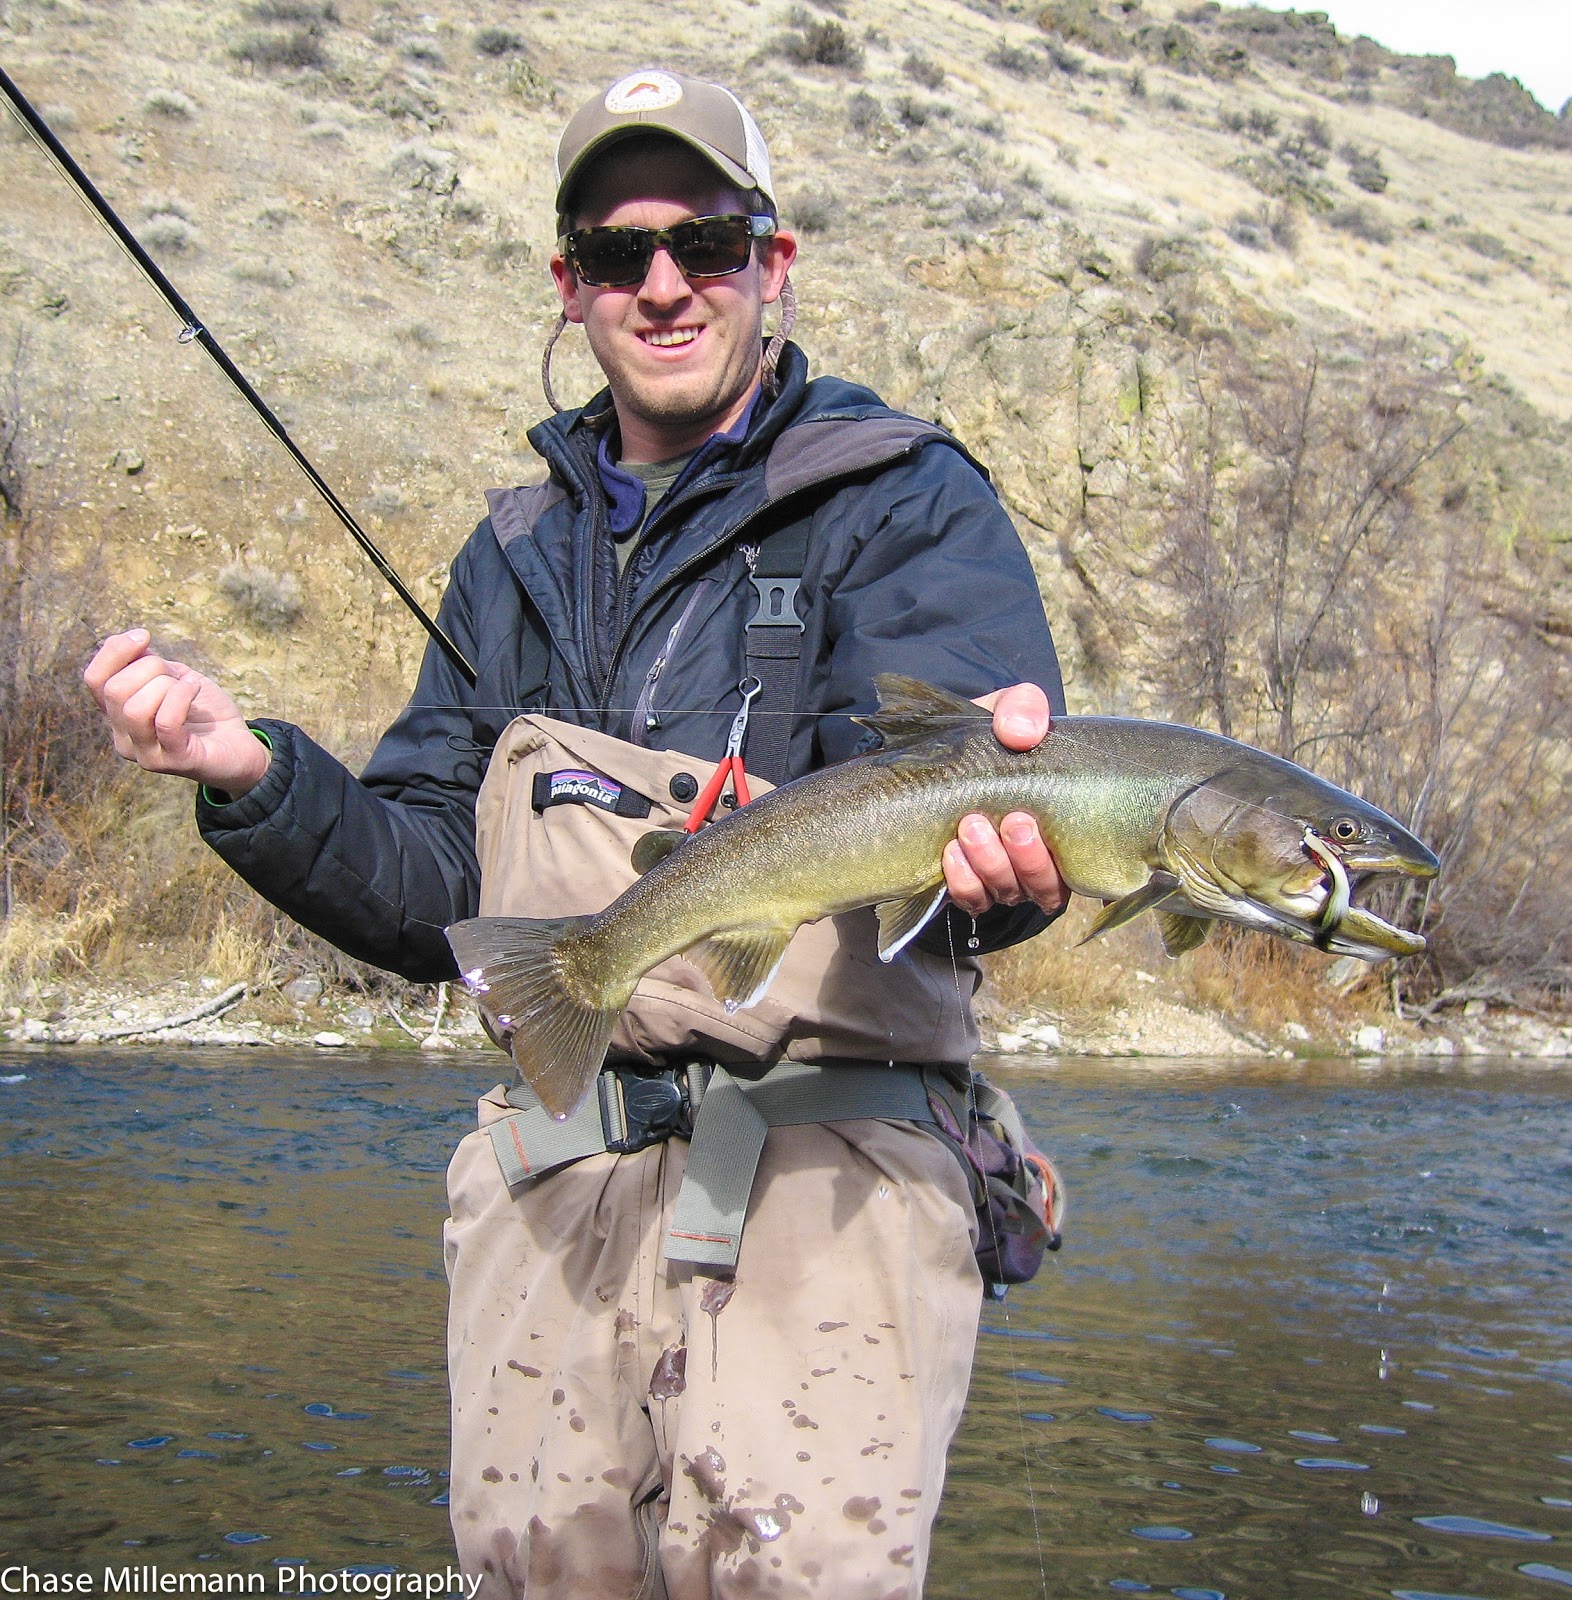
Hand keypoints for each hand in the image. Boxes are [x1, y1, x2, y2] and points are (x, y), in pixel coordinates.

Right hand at [83, 629, 271, 795]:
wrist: (240, 747)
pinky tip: (194, 689)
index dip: (114, 651)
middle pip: (114, 691)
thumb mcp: (173, 678)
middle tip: (176, 674)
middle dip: (149, 668)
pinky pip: (166, 722)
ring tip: (189, 686)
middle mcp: (124, 738)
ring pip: (134, 708)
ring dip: (166, 686)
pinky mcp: (174, 761)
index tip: (145, 636)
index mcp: (118, 716)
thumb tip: (131, 640)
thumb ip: (146, 662)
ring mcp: (146, 753)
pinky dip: (181, 696)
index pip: (93, 679)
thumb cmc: (204, 711)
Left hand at [941, 682, 1068, 919]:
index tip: (1035, 822)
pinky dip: (964, 881)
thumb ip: (1023, 708)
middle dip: (1028, 859)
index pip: (1085, 865)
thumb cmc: (994, 737)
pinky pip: (973, 900)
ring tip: (971, 828)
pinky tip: (952, 853)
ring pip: (1009, 893)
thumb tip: (1022, 733)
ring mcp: (1006, 878)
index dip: (1073, 863)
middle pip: (1046, 887)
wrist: (946, 749)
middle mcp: (1041, 862)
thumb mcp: (1010, 711)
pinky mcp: (971, 885)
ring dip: (991, 865)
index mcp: (1066, 827)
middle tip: (1011, 821)